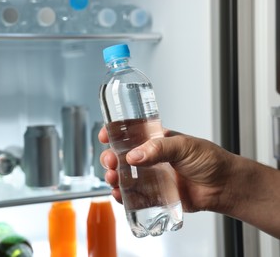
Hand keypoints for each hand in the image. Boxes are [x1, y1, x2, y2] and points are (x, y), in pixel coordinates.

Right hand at [99, 127, 235, 212]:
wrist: (224, 186)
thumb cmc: (209, 160)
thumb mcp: (184, 146)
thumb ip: (159, 149)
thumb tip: (134, 156)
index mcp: (156, 140)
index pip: (131, 133)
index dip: (115, 133)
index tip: (105, 135)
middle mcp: (151, 157)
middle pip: (122, 155)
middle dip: (111, 157)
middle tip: (111, 161)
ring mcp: (151, 176)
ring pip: (124, 175)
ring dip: (114, 176)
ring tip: (113, 178)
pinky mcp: (154, 194)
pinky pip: (134, 195)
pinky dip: (123, 195)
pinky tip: (119, 194)